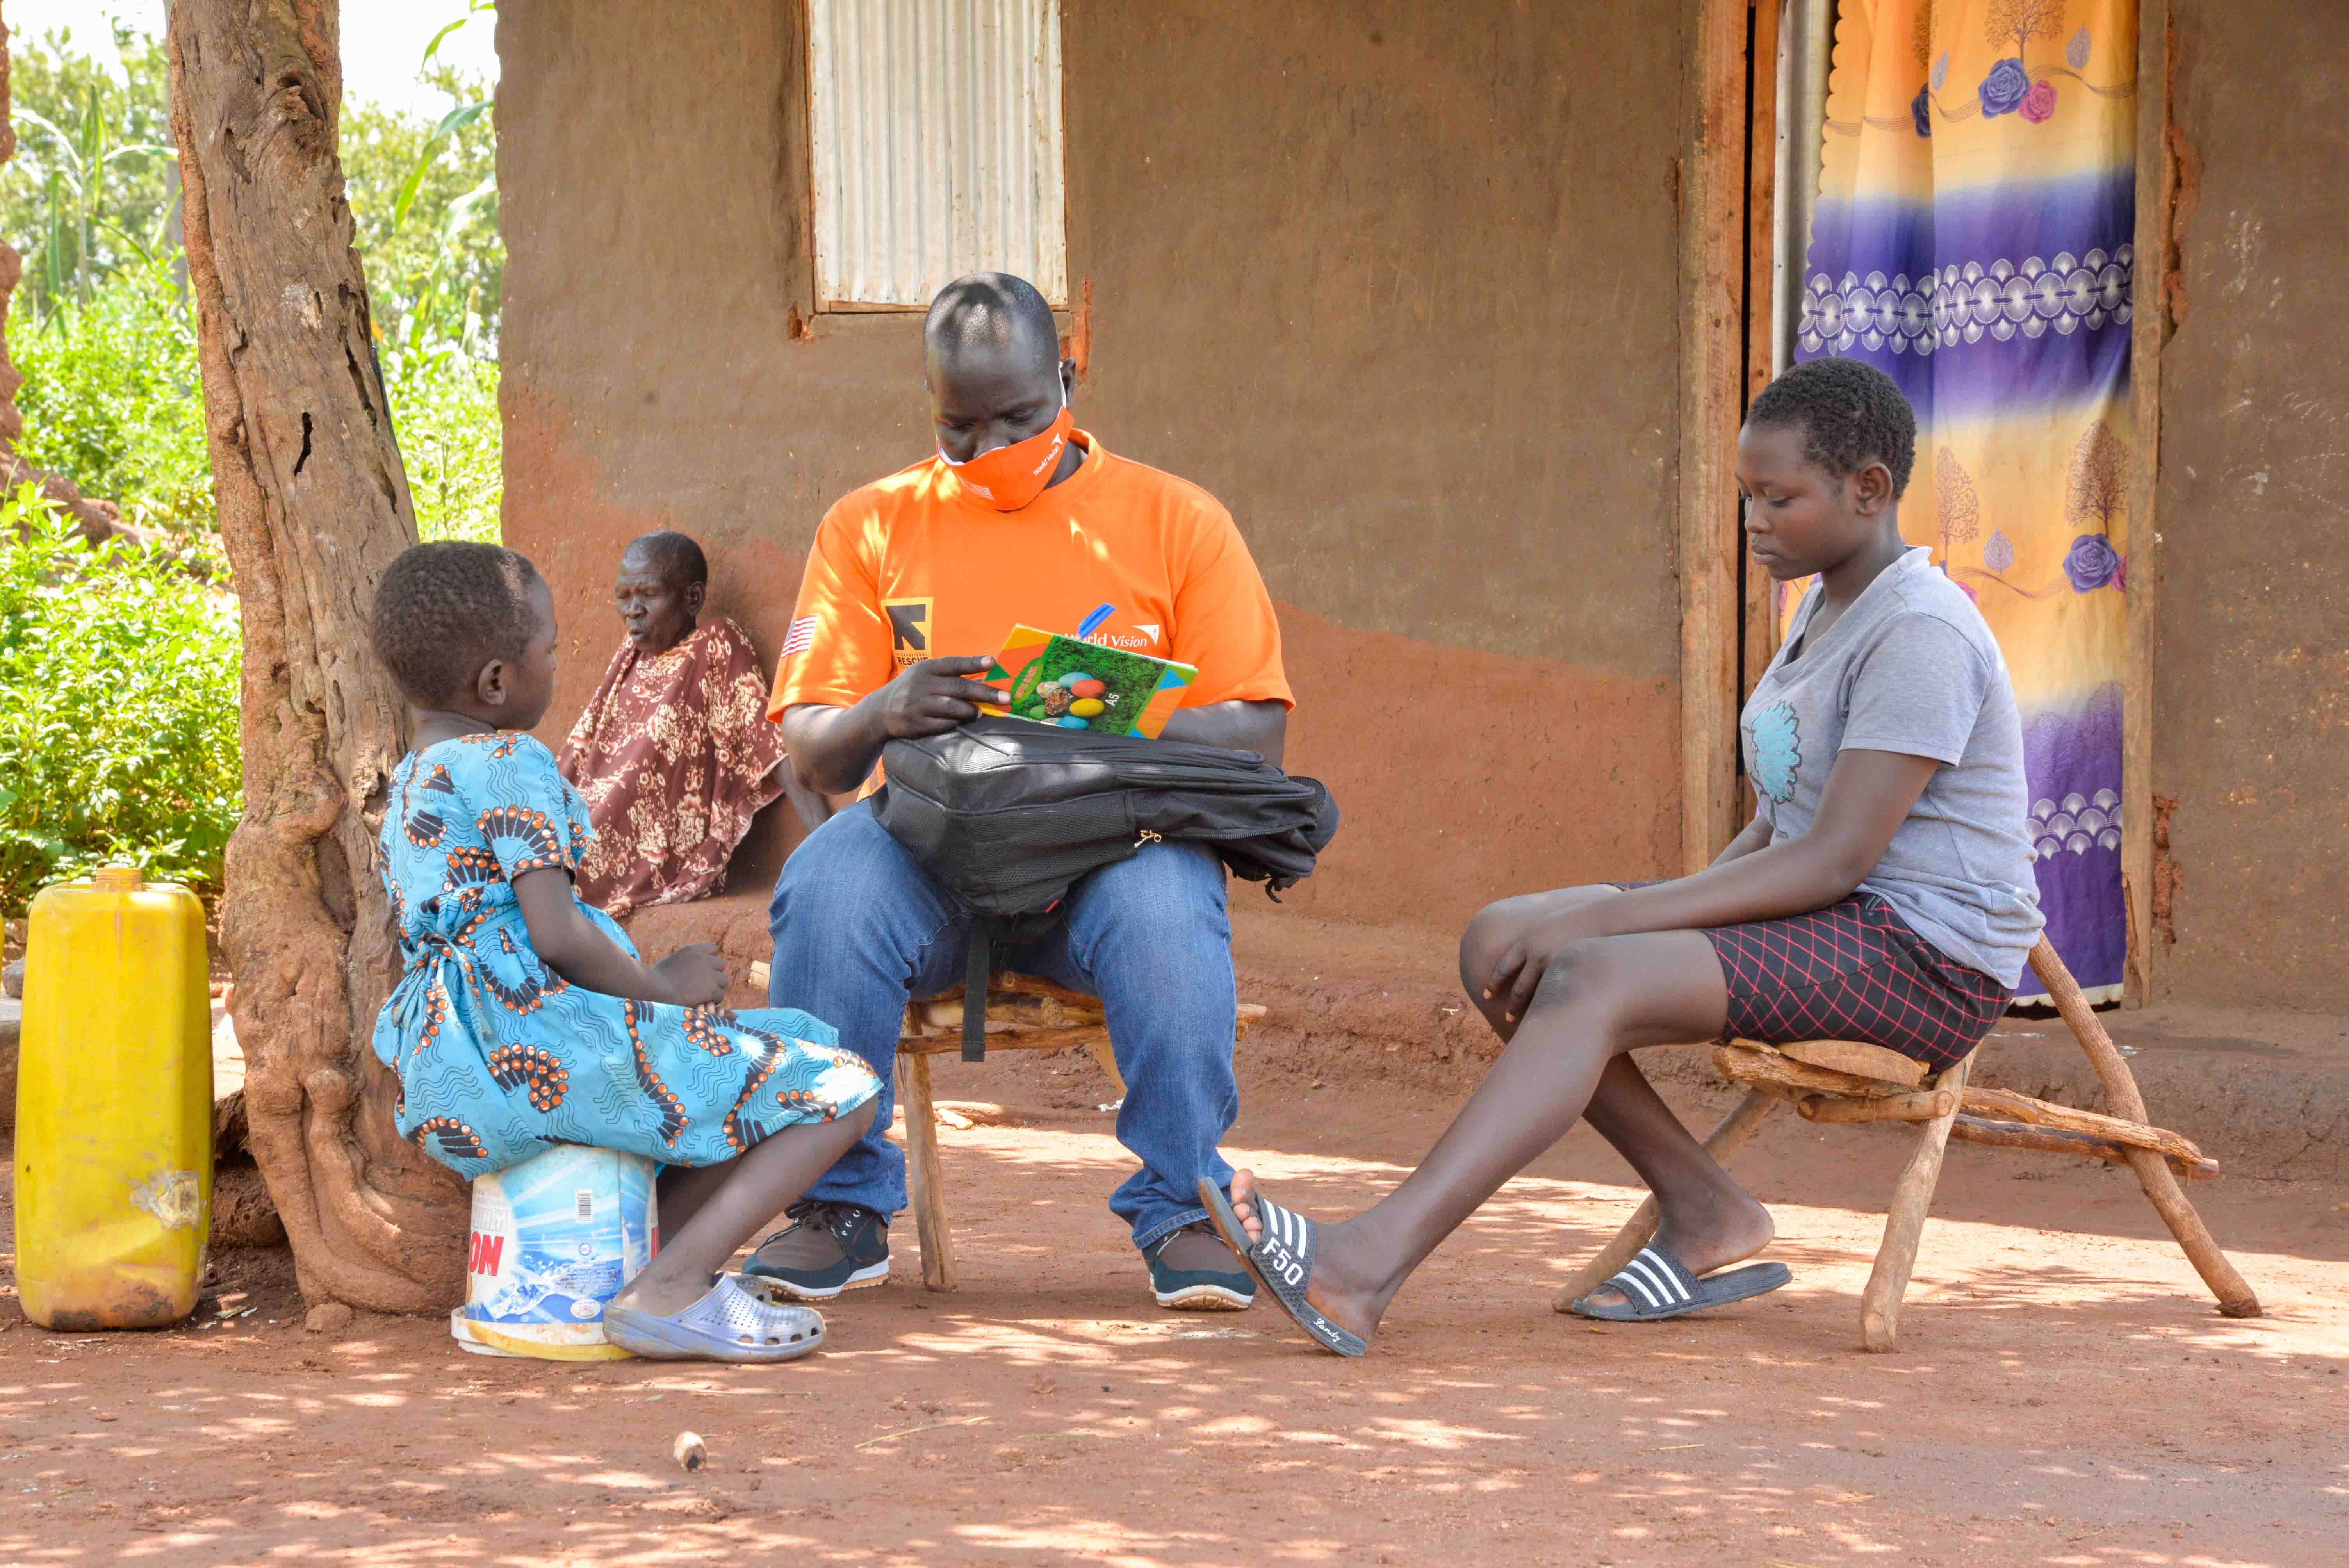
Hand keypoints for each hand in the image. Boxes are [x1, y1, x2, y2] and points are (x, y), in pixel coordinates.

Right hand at [652, 943, 727, 1007]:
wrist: (657, 988)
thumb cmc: (657, 977)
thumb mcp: (671, 961)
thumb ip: (684, 961)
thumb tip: (688, 964)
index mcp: (694, 950)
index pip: (712, 949)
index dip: (709, 959)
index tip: (704, 968)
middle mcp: (705, 960)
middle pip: (720, 965)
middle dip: (715, 973)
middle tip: (705, 984)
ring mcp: (710, 974)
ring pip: (723, 981)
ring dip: (716, 987)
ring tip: (705, 995)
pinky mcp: (712, 989)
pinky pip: (720, 995)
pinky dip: (713, 1000)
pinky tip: (703, 1003)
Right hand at [875, 655, 1006, 738]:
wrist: (880, 711)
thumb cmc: (912, 689)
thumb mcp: (924, 673)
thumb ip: (949, 673)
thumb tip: (986, 674)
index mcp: (926, 668)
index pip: (953, 664)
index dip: (973, 663)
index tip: (992, 663)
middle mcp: (921, 685)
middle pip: (959, 687)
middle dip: (986, 692)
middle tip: (1006, 698)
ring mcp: (918, 706)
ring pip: (953, 708)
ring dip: (972, 710)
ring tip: (982, 712)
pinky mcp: (917, 725)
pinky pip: (943, 725)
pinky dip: (957, 723)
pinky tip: (965, 722)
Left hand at [1483, 908, 1606, 1022]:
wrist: (1598, 918)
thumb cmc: (1571, 920)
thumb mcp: (1543, 925)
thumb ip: (1531, 941)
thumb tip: (1521, 952)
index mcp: (1526, 942)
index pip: (1504, 966)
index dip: (1493, 982)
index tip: (1486, 995)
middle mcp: (1536, 954)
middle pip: (1519, 986)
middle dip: (1511, 1004)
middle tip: (1506, 1017)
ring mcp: (1553, 965)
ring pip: (1535, 994)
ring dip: (1526, 1009)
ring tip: (1526, 1024)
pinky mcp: (1569, 973)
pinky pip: (1554, 994)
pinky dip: (1548, 1005)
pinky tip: (1547, 1015)